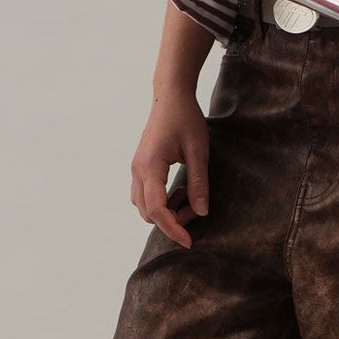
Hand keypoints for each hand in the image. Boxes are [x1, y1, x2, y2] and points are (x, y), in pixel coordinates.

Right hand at [131, 87, 209, 248]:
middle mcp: (137, 171)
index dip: (172, 229)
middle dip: (172, 219)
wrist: (170, 96)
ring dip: (167, 211)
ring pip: (145, 207)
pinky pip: (146, 196)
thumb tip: (202, 212)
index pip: (157, 209)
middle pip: (148, 213)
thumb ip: (199, 182)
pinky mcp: (141, 168)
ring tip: (190, 194)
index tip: (189, 242)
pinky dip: (162, 202)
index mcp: (150, 166)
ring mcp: (136, 169)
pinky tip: (181, 189)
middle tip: (197, 207)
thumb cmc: (185, 118)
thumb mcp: (198, 150)